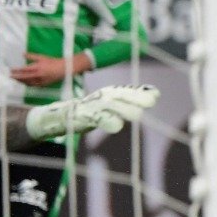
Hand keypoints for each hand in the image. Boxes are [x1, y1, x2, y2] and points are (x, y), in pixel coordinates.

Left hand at [10, 52, 83, 85]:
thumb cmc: (53, 62)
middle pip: (24, 77)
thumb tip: (22, 54)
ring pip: (28, 82)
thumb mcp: (42, 57)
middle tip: (10, 76)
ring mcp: (41, 80)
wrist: (63, 68)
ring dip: (21, 81)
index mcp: (37, 67)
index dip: (16, 70)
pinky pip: (33, 85)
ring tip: (15, 79)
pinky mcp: (44, 84)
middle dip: (16, 77)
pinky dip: (27, 84)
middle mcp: (38, 75)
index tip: (10, 70)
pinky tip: (24, 83)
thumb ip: (31, 56)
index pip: (24, 70)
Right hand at [27, 85, 159, 137]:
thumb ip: (131, 101)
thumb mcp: (112, 106)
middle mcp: (103, 97)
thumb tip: (156, 94)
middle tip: (152, 101)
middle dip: (136, 97)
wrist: (61, 116)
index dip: (141, 92)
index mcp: (111, 93)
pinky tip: (116, 125)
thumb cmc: (91, 111)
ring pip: (110, 106)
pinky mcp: (84, 117)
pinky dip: (107, 121)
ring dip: (124, 109)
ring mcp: (93, 106)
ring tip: (138, 114)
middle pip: (121, 96)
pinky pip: (97, 119)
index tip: (156, 94)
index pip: (128, 91)